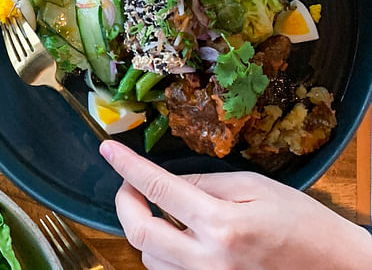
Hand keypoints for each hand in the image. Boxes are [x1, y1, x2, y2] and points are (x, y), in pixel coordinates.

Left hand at [100, 140, 371, 269]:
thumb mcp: (254, 187)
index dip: (126, 166)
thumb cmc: (302, 223)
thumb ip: (206, 183)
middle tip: (129, 184)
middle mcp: (209, 261)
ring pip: (150, 259)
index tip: (108, 150)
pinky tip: (174, 236)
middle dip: (125, 202)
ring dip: (144, 230)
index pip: (157, 188)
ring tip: (158, 209)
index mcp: (222, 225)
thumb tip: (169, 181)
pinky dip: (162, 255)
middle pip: (141, 233)